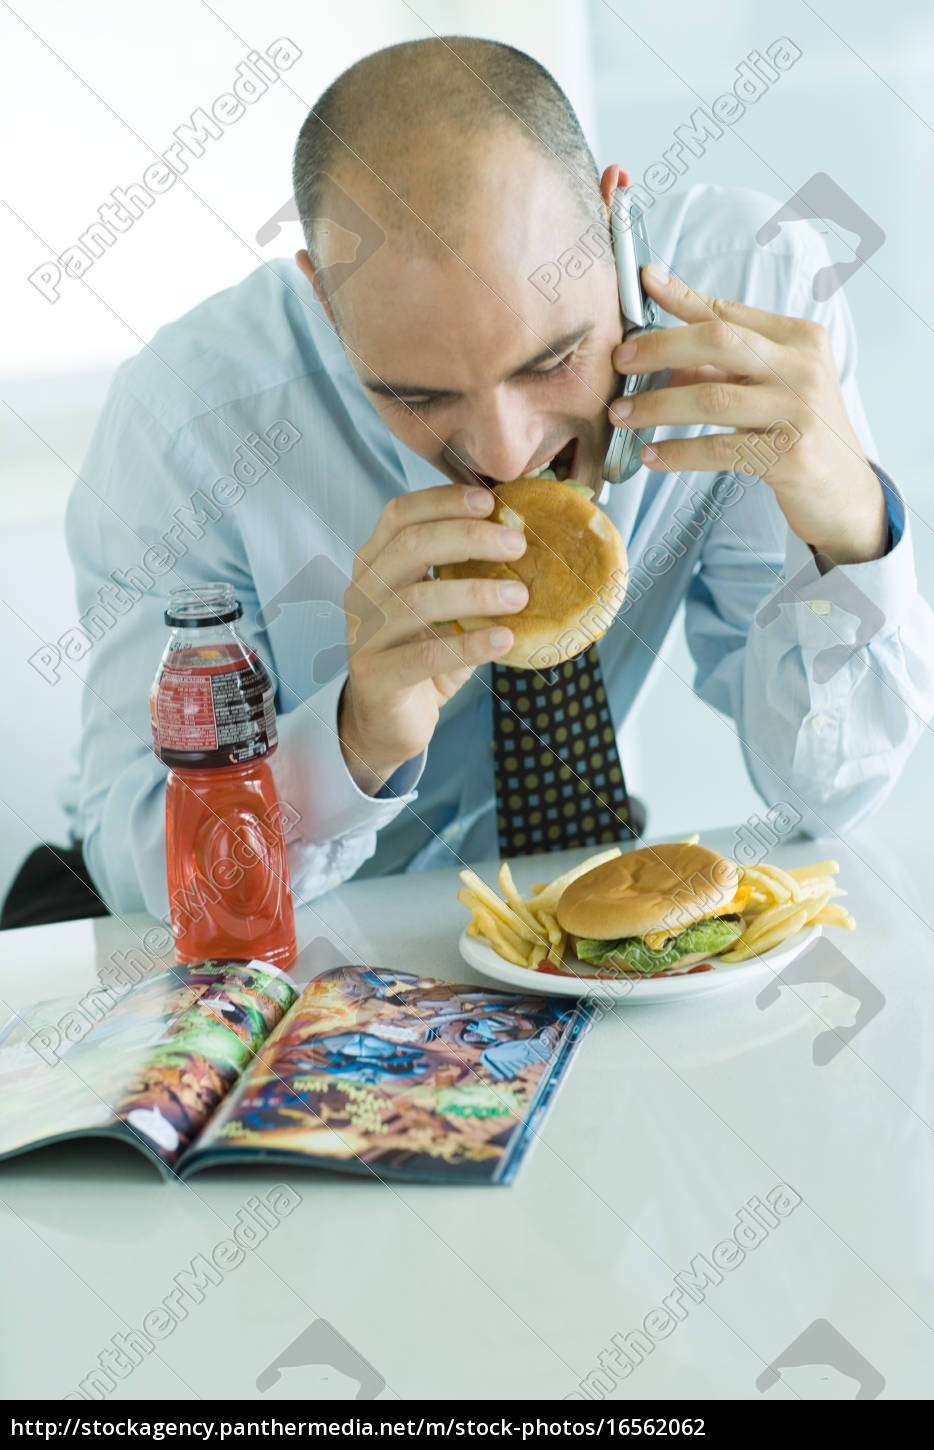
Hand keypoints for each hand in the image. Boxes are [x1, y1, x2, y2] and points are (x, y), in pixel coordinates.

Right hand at [338, 484, 527, 793]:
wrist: (387, 721)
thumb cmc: (421, 652)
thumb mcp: (440, 606)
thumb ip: (465, 573)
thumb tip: (524, 536)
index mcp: (374, 563)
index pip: (400, 514)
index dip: (444, 501)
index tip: (492, 502)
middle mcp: (362, 592)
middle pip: (411, 546)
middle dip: (470, 537)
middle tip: (518, 545)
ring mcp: (364, 634)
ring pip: (418, 600)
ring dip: (476, 593)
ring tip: (520, 597)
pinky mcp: (376, 676)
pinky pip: (424, 655)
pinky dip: (468, 644)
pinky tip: (504, 640)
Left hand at [610, 265, 887, 566]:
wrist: (843, 492)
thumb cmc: (798, 432)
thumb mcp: (771, 386)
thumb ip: (723, 365)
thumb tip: (658, 352)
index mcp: (800, 338)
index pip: (729, 313)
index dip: (682, 298)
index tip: (642, 283)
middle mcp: (803, 367)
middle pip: (718, 341)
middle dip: (660, 348)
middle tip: (620, 361)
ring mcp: (799, 411)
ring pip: (711, 398)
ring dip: (657, 406)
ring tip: (622, 414)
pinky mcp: (790, 456)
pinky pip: (718, 449)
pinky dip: (678, 452)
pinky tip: (651, 456)